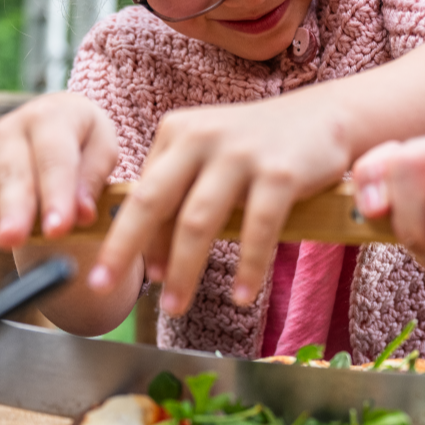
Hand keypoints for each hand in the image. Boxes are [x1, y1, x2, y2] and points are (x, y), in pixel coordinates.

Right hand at [0, 92, 119, 247]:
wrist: (58, 121)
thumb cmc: (85, 140)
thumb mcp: (102, 148)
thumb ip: (93, 178)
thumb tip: (83, 213)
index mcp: (52, 117)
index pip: (55, 159)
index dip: (56, 194)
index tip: (58, 228)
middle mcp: (14, 130)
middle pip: (14, 173)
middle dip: (13, 208)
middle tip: (12, 238)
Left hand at [88, 95, 352, 314]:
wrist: (324, 118)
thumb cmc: (261, 148)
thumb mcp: (211, 156)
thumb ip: (180, 193)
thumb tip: (150, 259)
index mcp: (177, 132)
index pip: (142, 193)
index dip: (124, 238)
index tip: (109, 276)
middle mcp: (202, 138)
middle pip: (152, 202)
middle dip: (124, 248)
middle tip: (99, 286)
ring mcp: (240, 154)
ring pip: (198, 221)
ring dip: (184, 270)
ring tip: (175, 306)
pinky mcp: (280, 172)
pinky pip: (257, 229)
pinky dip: (247, 267)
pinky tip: (243, 296)